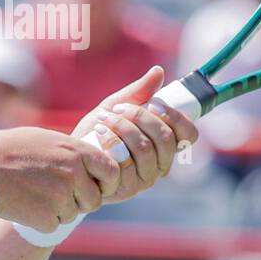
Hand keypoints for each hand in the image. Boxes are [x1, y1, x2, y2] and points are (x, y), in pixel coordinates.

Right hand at [0, 127, 119, 232]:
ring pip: (73, 214)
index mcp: (77, 151)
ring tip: (35, 194)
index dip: (107, 182)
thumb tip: (93, 164)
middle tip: (58, 194)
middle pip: (94, 200)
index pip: (111, 171)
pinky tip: (26, 205)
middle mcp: (74, 174)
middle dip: (81, 201)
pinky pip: (55, 225)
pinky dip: (43, 221)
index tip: (98, 186)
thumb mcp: (47, 140)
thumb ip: (73, 152)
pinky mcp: (47, 217)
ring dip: (59, 210)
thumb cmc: (11, 149)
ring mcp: (61, 197)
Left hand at [72, 66, 199, 203]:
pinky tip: (99, 131)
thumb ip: (138, 92)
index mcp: (166, 146)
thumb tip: (158, 71)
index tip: (154, 104)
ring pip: (145, 148)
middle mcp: (161, 165)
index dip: (176, 117)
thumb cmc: (98, 132)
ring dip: (123, 126)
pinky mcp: (126, 188)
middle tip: (119, 108)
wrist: (71, 157)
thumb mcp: (117, 107)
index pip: (189, 134)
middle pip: (166, 138)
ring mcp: (144, 179)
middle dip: (141, 116)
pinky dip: (111, 140)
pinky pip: (126, 161)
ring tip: (105, 117)